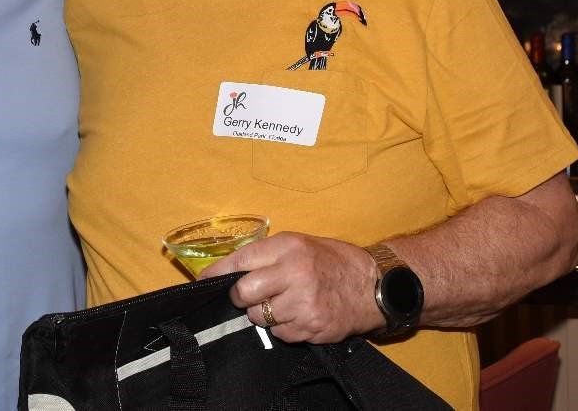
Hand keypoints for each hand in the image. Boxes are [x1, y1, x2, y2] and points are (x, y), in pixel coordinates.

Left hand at [202, 232, 384, 343]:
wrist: (374, 286)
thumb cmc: (335, 261)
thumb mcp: (302, 244)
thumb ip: (269, 255)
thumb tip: (232, 270)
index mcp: (289, 247)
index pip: (241, 260)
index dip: (217, 273)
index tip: (203, 281)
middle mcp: (294, 273)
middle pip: (244, 293)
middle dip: (242, 297)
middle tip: (251, 296)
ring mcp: (303, 302)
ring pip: (259, 317)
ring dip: (263, 314)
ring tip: (283, 303)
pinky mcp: (311, 327)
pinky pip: (279, 333)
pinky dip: (282, 327)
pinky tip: (297, 315)